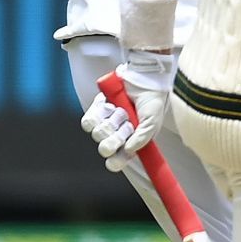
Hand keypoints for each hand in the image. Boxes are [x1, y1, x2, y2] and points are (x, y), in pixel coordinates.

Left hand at [81, 51, 172, 170]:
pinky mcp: (96, 110)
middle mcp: (117, 133)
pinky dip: (97, 116)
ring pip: (97, 134)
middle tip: (123, 129)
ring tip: (121, 112)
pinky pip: (88, 121)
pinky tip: (109, 108)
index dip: (115, 162)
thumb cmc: (152, 101)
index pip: (119, 158)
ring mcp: (106, 122)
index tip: (113, 163)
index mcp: (131, 141)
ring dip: (110, 123)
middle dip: (113, 139)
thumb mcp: (153, 122)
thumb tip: (129, 150)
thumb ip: (143, 138)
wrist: (143, 78)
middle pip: (105, 147)